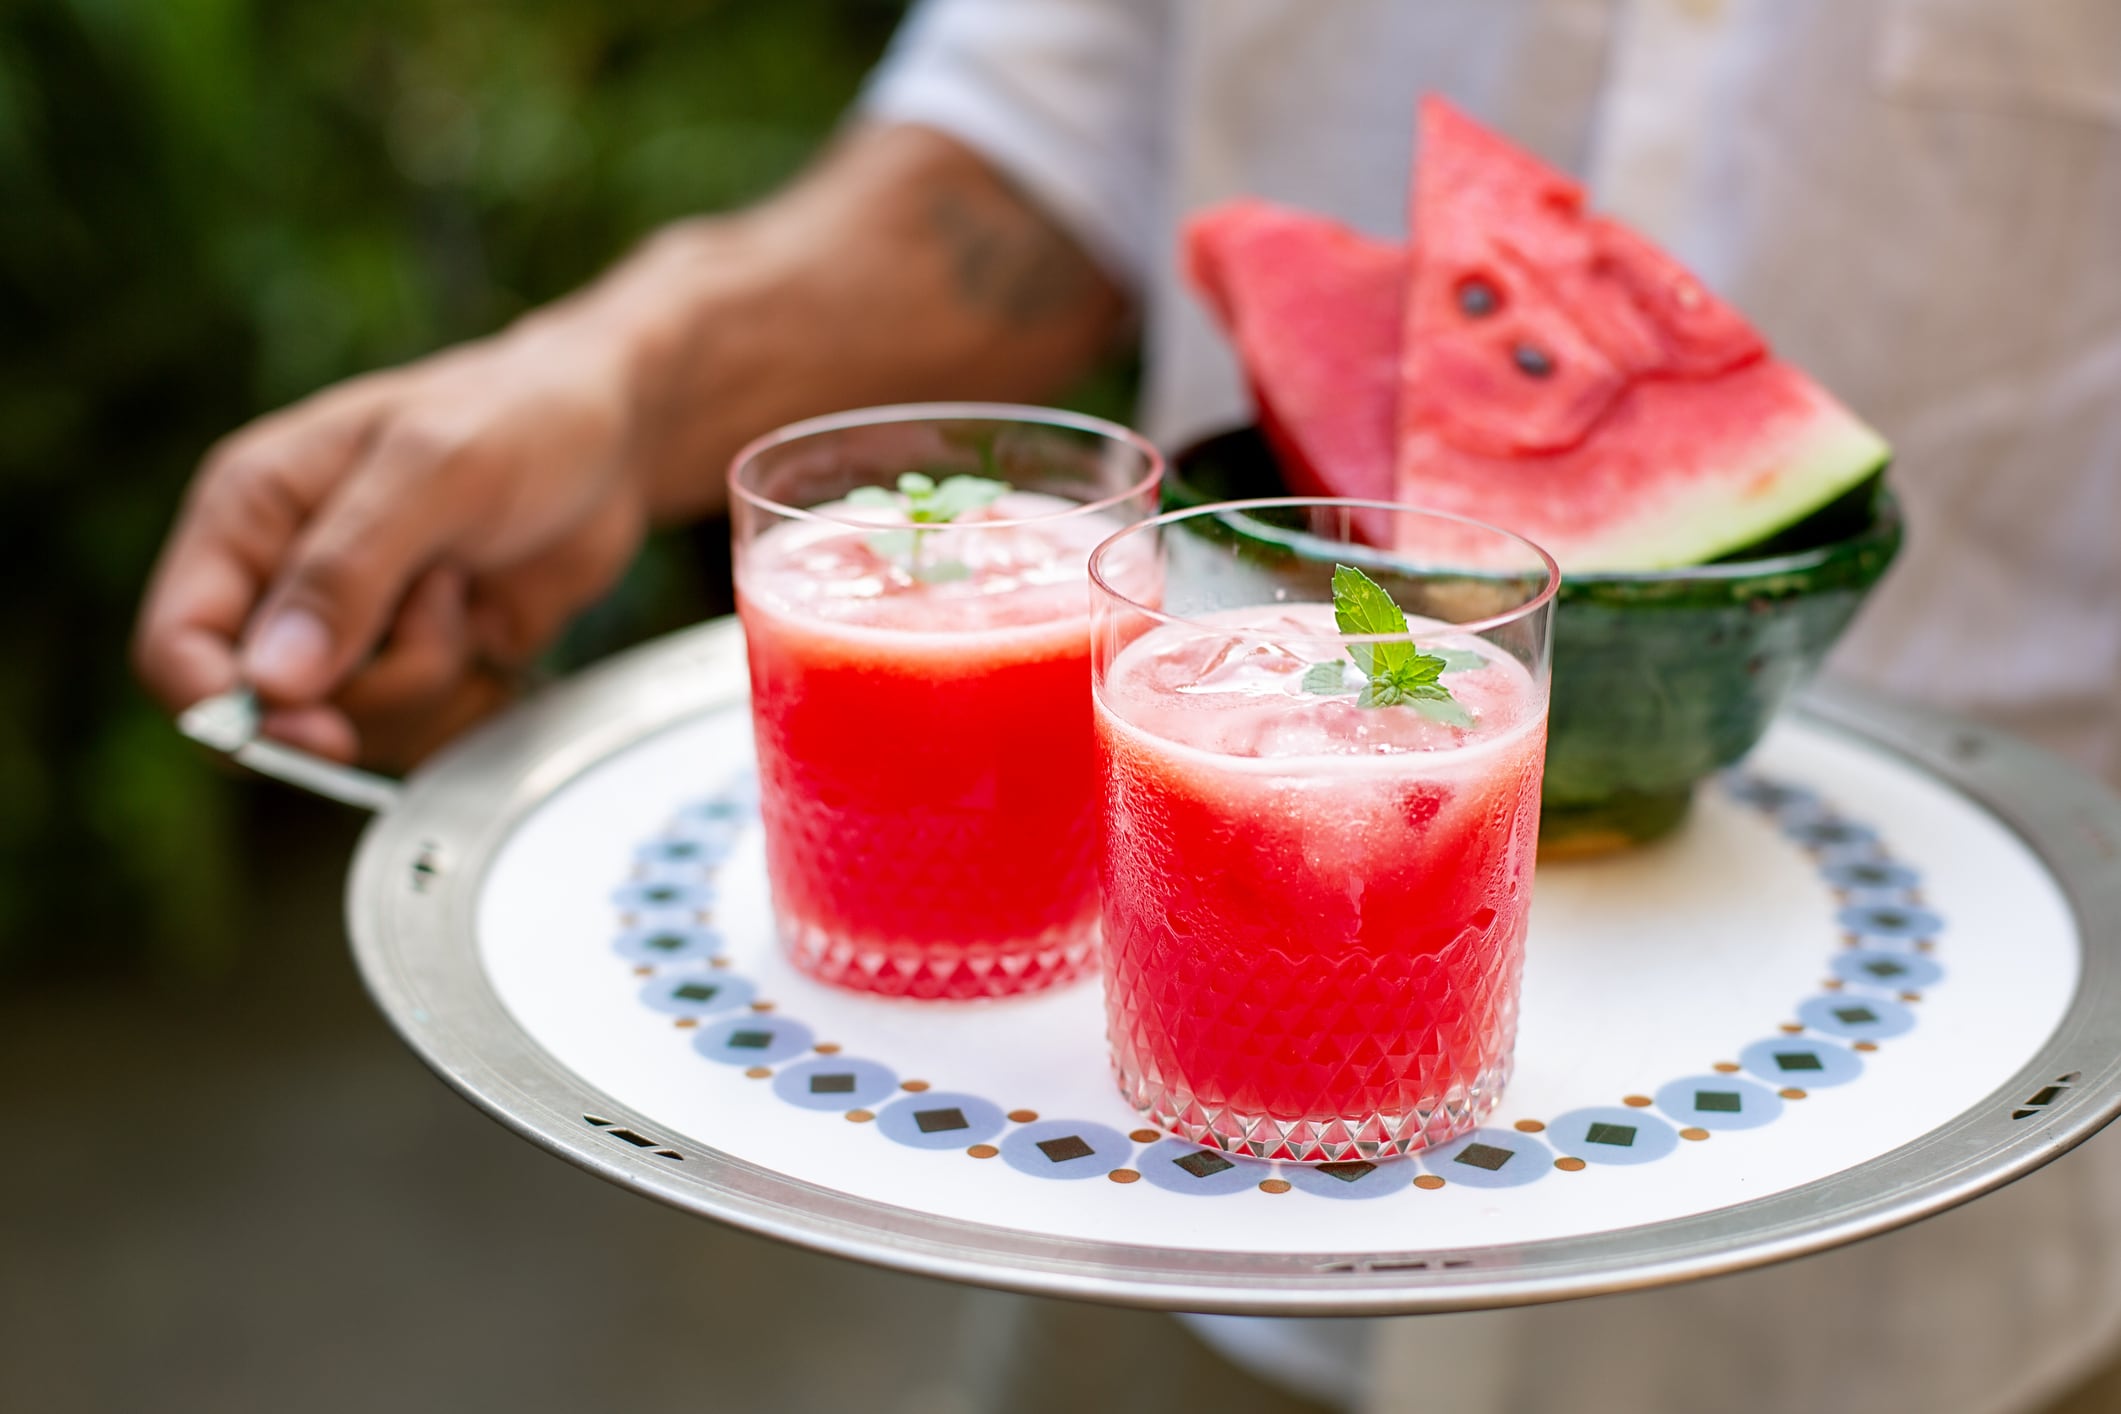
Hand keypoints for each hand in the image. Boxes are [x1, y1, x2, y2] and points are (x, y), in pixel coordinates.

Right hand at [134, 322, 647, 769]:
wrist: (614, 438)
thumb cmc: (520, 417)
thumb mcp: (436, 472)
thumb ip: (348, 572)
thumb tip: (270, 681)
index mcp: (249, 514)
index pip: (177, 645)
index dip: (227, 709)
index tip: (320, 730)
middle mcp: (285, 582)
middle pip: (273, 712)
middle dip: (369, 685)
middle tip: (440, 605)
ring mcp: (355, 633)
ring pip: (358, 730)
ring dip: (432, 679)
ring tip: (464, 589)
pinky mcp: (420, 668)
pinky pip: (426, 736)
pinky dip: (471, 699)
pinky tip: (493, 626)